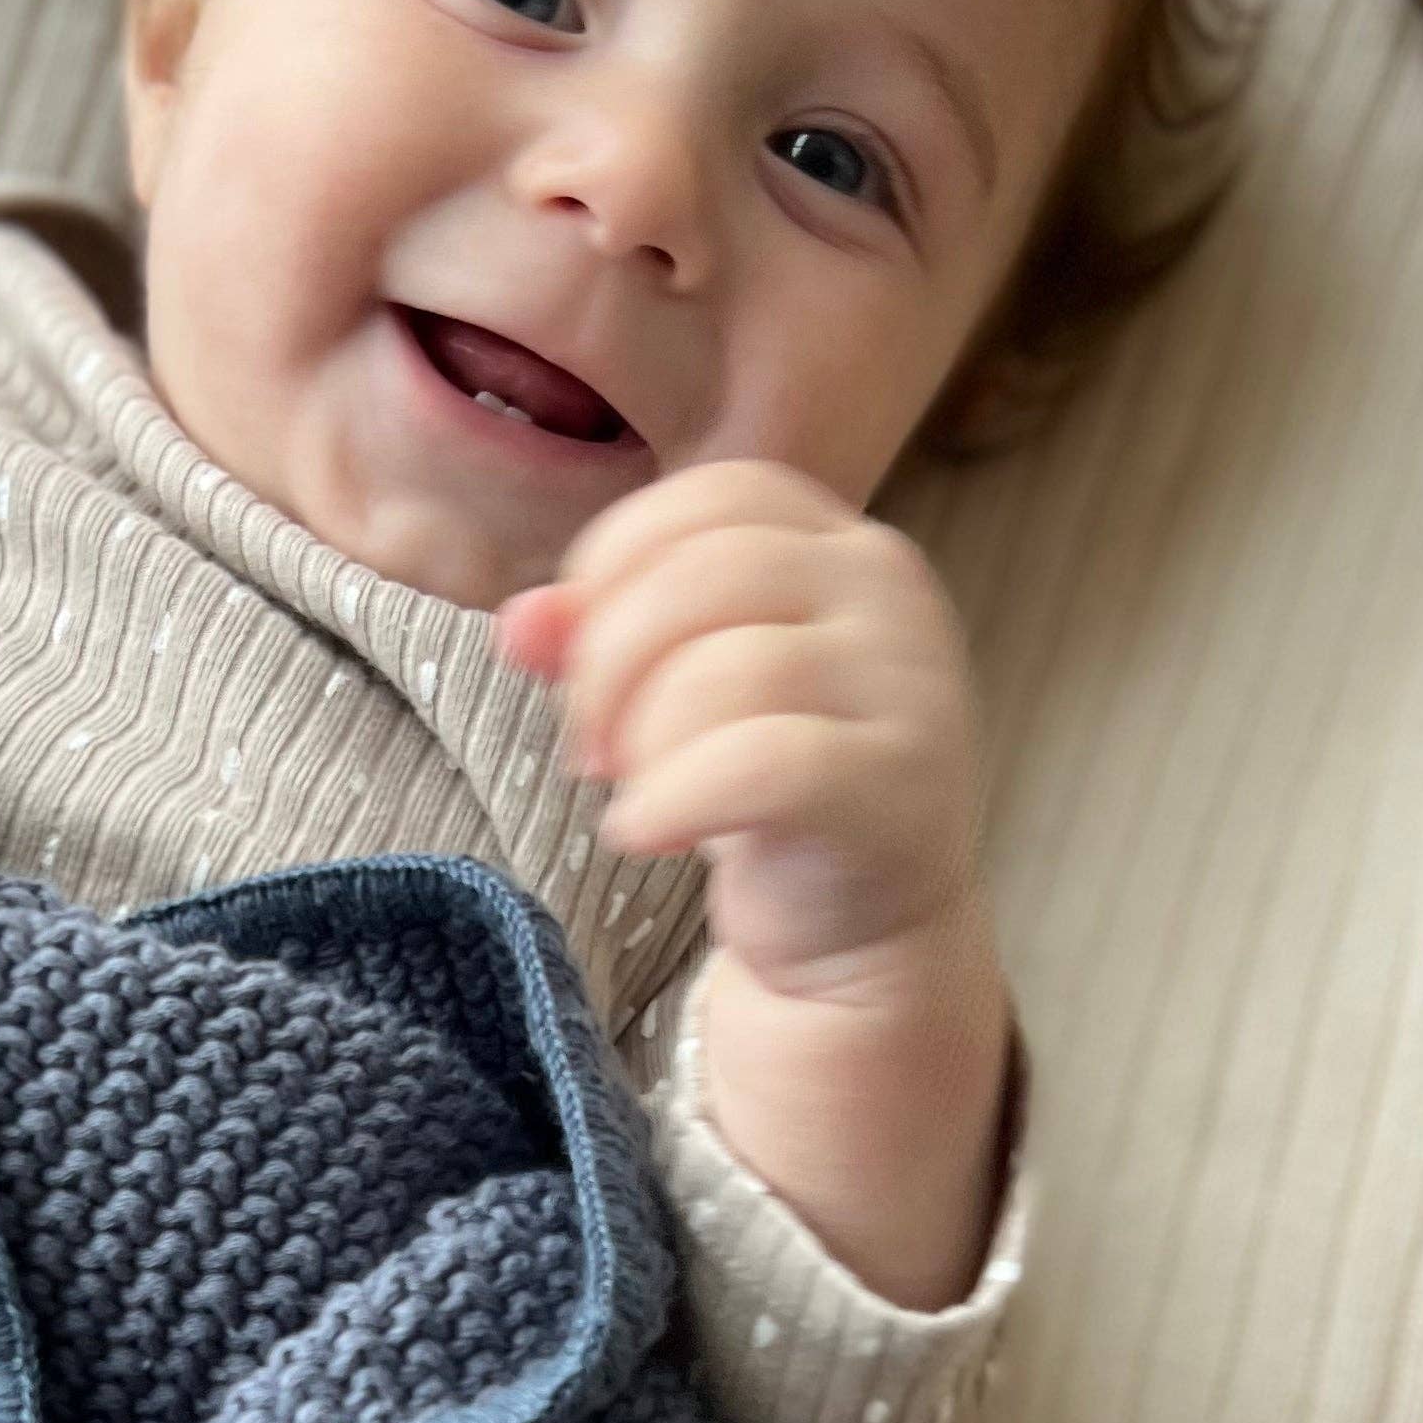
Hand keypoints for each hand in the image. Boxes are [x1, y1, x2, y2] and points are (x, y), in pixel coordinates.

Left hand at [492, 457, 979, 1000]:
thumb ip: (599, 640)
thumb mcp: (679, 697)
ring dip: (643, 744)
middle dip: (609, 665)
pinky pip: (759, 766)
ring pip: (727, 671)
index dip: (617, 566)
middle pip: (704, 574)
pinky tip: (645, 835)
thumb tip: (519, 622)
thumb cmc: (770, 794)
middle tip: (590, 751)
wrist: (870, 925)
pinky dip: (674, 801)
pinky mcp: (896, 782)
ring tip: (636, 796)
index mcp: (839, 544)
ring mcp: (903, 683)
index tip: (580, 659)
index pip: (710, 496)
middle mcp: (886, 589)